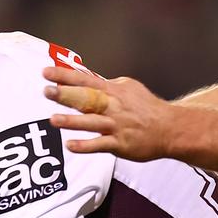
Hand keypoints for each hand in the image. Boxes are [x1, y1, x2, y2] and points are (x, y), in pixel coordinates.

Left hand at [43, 66, 175, 161]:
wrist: (170, 129)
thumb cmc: (148, 108)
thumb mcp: (130, 88)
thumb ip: (108, 85)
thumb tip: (89, 79)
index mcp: (114, 91)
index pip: (85, 79)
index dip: (65, 75)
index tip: (47, 72)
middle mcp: (113, 106)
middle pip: (87, 98)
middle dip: (66, 94)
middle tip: (47, 91)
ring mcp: (116, 126)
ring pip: (91, 122)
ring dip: (72, 121)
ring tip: (53, 119)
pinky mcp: (120, 144)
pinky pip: (100, 144)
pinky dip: (85, 145)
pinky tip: (70, 145)